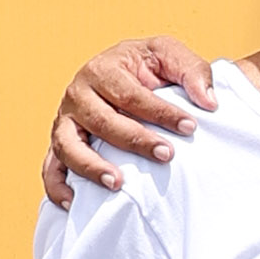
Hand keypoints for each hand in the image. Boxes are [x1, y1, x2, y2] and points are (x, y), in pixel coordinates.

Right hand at [45, 37, 212, 209]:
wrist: (124, 73)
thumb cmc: (148, 66)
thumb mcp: (170, 55)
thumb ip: (193, 72)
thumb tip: (208, 102)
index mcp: (102, 69)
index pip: (131, 94)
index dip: (161, 112)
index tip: (190, 127)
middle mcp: (78, 94)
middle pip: (102, 121)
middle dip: (135, 140)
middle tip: (168, 155)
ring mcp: (64, 121)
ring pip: (69, 146)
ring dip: (91, 167)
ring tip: (118, 183)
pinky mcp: (60, 143)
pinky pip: (51, 168)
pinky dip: (57, 187)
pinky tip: (74, 203)